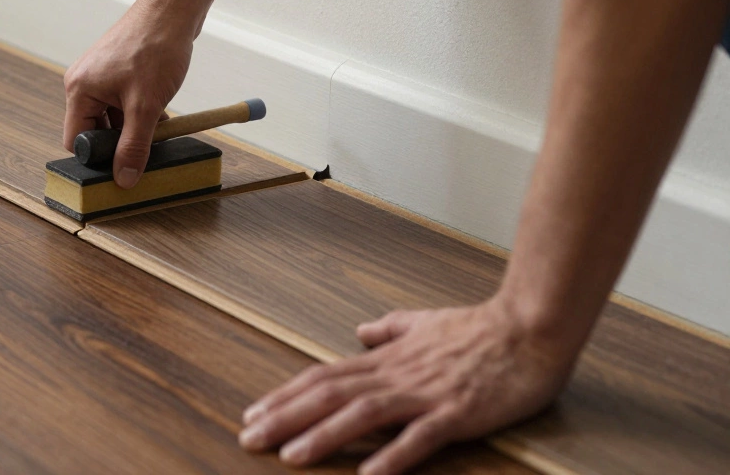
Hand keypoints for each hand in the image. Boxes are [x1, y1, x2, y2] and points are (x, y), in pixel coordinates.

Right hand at [63, 0, 194, 187]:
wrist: (173, 9)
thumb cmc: (156, 48)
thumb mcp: (146, 107)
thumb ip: (133, 146)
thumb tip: (124, 179)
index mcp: (79, 89)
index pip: (75, 140)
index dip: (97, 158)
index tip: (119, 169)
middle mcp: (83, 82)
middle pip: (93, 130)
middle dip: (119, 142)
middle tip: (144, 148)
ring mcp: (100, 75)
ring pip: (111, 118)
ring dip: (132, 127)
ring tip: (157, 125)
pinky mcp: (117, 70)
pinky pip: (122, 103)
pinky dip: (139, 112)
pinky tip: (160, 112)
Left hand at [238, 298, 577, 473]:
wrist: (530, 326)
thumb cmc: (480, 327)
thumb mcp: (424, 322)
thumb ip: (391, 329)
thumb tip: (363, 330)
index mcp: (387, 359)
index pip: (324, 377)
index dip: (285, 396)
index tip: (253, 413)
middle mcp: (396, 375)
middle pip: (329, 395)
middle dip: (285, 418)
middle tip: (249, 439)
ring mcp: (425, 394)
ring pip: (363, 414)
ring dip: (324, 436)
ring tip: (291, 456)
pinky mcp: (457, 412)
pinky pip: (419, 438)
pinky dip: (392, 456)